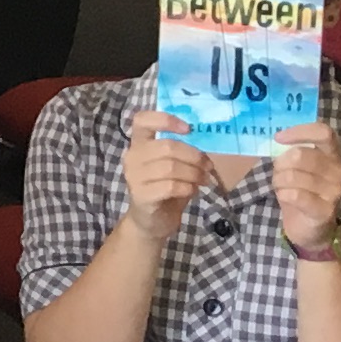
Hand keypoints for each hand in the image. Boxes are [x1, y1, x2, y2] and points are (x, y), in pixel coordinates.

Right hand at [122, 106, 210, 243]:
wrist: (152, 221)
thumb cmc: (165, 189)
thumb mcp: (172, 165)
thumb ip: (180, 151)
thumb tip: (205, 143)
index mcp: (138, 144)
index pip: (142, 120)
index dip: (166, 120)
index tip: (188, 129)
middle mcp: (132, 157)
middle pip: (167, 146)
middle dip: (194, 156)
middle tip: (208, 166)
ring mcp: (134, 177)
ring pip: (171, 167)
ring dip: (194, 173)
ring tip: (204, 180)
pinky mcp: (141, 195)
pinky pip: (170, 187)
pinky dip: (187, 188)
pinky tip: (192, 191)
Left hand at [271, 119, 340, 257]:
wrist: (312, 229)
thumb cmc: (302, 192)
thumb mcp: (297, 169)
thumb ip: (291, 152)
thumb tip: (277, 139)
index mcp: (333, 155)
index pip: (323, 133)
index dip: (300, 132)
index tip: (279, 138)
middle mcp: (339, 171)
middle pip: (301, 155)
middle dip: (280, 164)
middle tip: (279, 174)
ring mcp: (335, 191)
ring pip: (292, 175)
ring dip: (278, 181)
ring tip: (283, 188)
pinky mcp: (325, 210)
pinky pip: (294, 195)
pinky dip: (283, 194)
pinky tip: (286, 198)